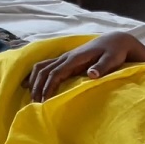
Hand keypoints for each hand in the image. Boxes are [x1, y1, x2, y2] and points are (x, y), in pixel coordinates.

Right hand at [23, 32, 144, 101]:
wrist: (116, 40)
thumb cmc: (115, 51)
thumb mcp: (113, 59)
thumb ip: (103, 67)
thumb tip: (91, 74)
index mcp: (76, 57)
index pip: (56, 72)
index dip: (48, 86)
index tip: (44, 100)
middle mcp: (67, 56)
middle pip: (44, 70)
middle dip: (37, 86)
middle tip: (35, 103)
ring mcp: (66, 57)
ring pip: (42, 66)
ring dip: (34, 80)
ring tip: (31, 96)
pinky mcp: (67, 60)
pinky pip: (45, 65)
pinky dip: (35, 74)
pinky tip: (28, 84)